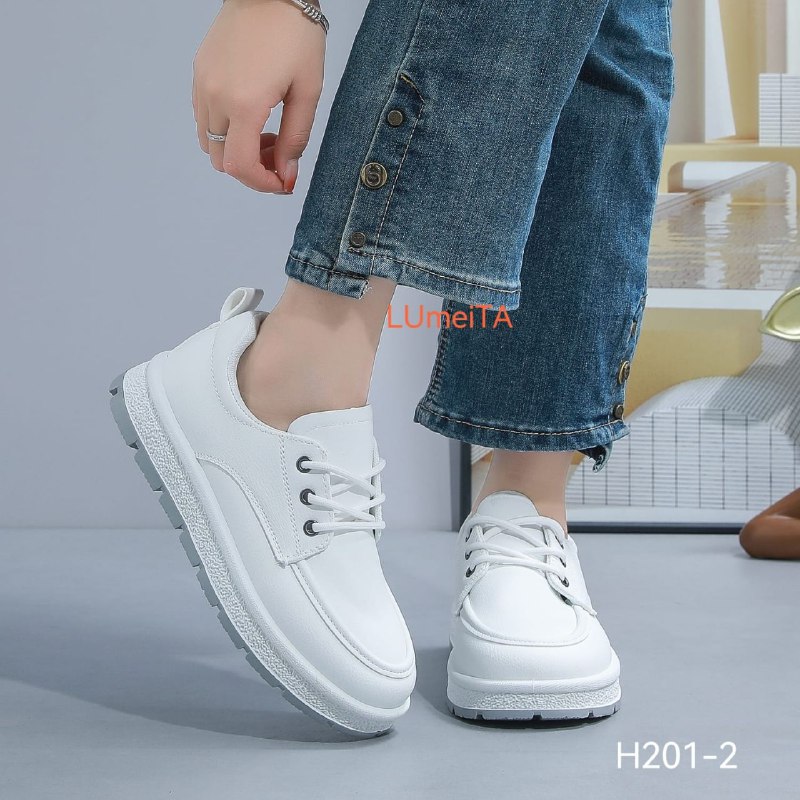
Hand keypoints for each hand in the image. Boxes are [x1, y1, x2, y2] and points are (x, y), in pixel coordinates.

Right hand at [193, 0, 325, 192]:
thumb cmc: (295, 34)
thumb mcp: (307, 91)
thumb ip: (295, 138)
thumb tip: (287, 174)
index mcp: (244, 104)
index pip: (241, 167)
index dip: (262, 185)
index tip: (283, 183)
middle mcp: (215, 97)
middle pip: (222, 162)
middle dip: (252, 170)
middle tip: (279, 156)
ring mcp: (202, 85)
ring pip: (209, 143)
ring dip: (236, 152)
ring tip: (265, 133)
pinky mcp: (199, 74)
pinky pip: (203, 120)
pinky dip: (224, 131)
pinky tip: (249, 116)